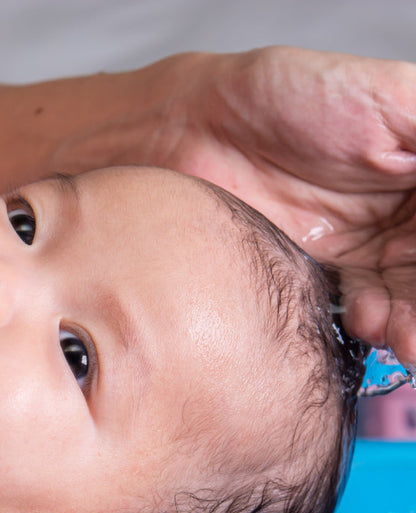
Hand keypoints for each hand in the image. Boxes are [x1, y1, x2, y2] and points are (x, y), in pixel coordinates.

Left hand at [138, 46, 415, 365]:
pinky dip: (376, 326)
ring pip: (407, 301)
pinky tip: (375, 326)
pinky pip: (358, 313)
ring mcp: (360, 255)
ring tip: (409, 336)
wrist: (197, 133)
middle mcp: (403, 222)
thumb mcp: (396, 101)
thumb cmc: (292, 97)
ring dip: (414, 325)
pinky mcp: (317, 281)